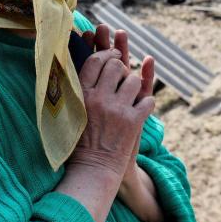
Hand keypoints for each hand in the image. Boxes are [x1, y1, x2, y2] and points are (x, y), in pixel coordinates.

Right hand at [68, 48, 154, 179]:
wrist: (94, 169)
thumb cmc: (79, 140)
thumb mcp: (72, 111)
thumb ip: (78, 90)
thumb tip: (84, 65)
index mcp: (80, 94)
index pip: (95, 61)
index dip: (105, 52)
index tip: (113, 52)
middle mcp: (98, 98)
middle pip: (116, 65)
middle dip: (122, 65)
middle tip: (124, 70)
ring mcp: (117, 109)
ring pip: (134, 80)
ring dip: (136, 83)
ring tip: (132, 91)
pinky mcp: (133, 121)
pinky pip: (148, 100)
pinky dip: (147, 102)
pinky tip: (143, 107)